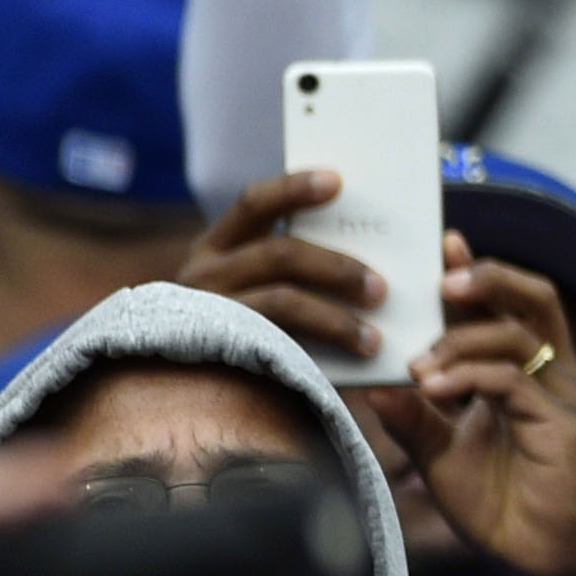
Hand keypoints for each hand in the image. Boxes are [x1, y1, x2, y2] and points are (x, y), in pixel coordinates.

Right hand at [179, 170, 396, 364]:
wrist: (192, 394)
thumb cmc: (247, 324)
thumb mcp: (257, 282)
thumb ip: (293, 262)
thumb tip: (371, 248)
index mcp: (216, 246)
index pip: (253, 203)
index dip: (294, 189)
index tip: (337, 180)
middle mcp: (203, 274)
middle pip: (279, 254)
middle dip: (337, 268)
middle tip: (382, 287)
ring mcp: (207, 313)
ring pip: (282, 300)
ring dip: (337, 318)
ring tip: (375, 338)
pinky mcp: (221, 350)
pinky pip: (278, 343)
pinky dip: (323, 347)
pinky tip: (357, 358)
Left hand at [366, 244, 575, 575]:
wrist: (537, 558)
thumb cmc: (496, 504)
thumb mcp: (438, 455)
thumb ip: (413, 417)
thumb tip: (373, 382)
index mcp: (522, 373)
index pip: (508, 306)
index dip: (480, 270)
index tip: (444, 243)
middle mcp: (548, 376)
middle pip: (535, 300)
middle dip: (490, 278)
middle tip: (445, 278)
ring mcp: (558, 398)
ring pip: (521, 334)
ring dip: (464, 337)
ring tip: (419, 360)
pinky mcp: (560, 426)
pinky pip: (514, 382)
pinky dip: (470, 377)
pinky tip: (433, 388)